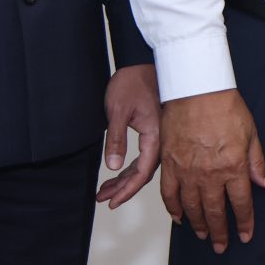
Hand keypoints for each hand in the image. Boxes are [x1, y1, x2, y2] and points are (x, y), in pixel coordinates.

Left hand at [97, 63, 160, 208]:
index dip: (127, 190)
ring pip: (143, 166)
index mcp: (156, 135)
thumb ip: (116, 140)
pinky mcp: (154, 130)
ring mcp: (159, 135)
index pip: (142, 172)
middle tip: (104, 198)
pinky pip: (143, 156)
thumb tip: (113, 167)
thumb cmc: (132, 83)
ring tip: (105, 190)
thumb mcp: (117, 111)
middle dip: (123, 188)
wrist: (141, 63)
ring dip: (125, 179)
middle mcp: (161, 138)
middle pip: (143, 173)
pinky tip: (118, 172)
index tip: (113, 201)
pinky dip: (129, 167)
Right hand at [160, 88, 264, 252]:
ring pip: (191, 207)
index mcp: (233, 166)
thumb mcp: (251, 134)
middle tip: (222, 246)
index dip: (243, 222)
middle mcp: (209, 174)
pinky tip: (179, 218)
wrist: (196, 91)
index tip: (245, 235)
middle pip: (214, 211)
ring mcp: (187, 171)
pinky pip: (169, 194)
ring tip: (203, 235)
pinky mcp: (169, 165)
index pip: (241, 203)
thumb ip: (257, 162)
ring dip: (197, 224)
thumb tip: (264, 184)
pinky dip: (173, 209)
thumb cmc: (226, 107)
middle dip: (220, 232)